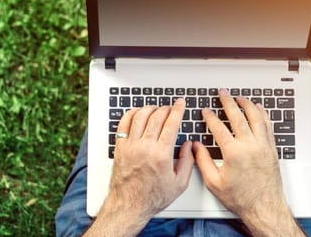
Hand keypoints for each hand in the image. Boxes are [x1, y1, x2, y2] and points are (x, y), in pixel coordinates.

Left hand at [108, 99, 193, 217]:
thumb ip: (188, 162)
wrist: (129, 206)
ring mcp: (131, 146)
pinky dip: (131, 114)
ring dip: (150, 109)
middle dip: (166, 108)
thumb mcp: (179, 184)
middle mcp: (145, 147)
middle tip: (171, 107)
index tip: (180, 104)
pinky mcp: (120, 148)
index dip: (178, 110)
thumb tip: (190, 146)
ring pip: (140, 116)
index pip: (171, 123)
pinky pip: (124, 123)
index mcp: (162, 155)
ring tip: (156, 109)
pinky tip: (137, 113)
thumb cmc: (152, 197)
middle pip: (156, 117)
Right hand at [193, 89, 303, 235]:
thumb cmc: (241, 198)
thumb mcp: (214, 182)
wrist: (264, 207)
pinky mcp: (272, 149)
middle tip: (223, 93)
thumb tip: (195, 147)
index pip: (219, 127)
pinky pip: (268, 125)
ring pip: (255, 117)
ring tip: (240, 97)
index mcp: (233, 153)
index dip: (210, 117)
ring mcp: (263, 146)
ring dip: (246, 104)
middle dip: (228, 102)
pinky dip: (262, 114)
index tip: (206, 111)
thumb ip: (202, 161)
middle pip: (238, 116)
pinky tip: (258, 109)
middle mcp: (250, 146)